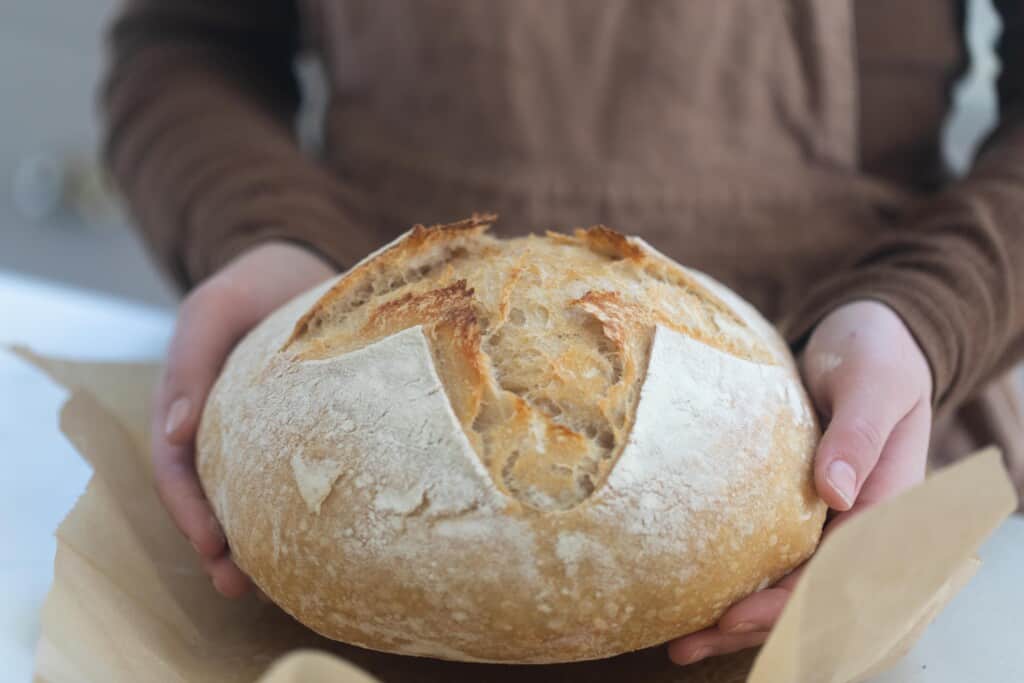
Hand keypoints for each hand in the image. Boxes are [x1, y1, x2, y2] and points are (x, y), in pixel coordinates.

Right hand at [152, 242, 335, 596]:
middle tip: (239, 586)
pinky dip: (291, 512)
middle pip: (207, 496)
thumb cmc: (253, 286)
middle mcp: (216, 427)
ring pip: (245, 496)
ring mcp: (253, 434)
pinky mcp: (291, 436)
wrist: (301, 272)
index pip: (176, 467)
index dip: (187, 510)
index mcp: (187, 403)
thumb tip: (173, 430)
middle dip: (217, 545)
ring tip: (271, 587)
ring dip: (252, 542)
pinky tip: (317, 542)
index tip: (211, 544)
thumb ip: (191, 356)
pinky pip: (286, 478)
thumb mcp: (215, 307)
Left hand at [668, 300, 932, 664]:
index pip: (844, 570)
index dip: (795, 599)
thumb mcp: (874, 380)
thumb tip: (835, 492)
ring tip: (682, 643)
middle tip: (692, 641)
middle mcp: (862, 522)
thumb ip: (859, 433)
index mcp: (891, 501)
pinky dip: (741, 584)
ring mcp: (833, 519)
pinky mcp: (803, 510)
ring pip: (793, 585)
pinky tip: (696, 602)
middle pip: (815, 593)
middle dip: (757, 625)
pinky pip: (776, 556)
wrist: (866, 336)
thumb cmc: (874, 351)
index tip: (742, 614)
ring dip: (742, 621)